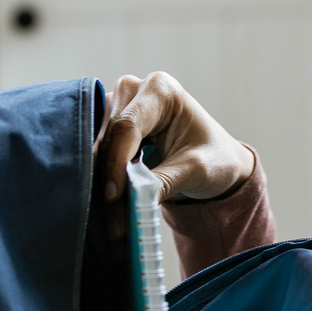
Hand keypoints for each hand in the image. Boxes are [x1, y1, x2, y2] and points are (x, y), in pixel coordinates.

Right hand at [97, 71, 257, 203]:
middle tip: (112, 219)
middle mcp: (134, 90)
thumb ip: (164, 181)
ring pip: (96, 146)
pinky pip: (97, 153)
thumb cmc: (213, 157)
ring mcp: (118, 105)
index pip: (127, 126)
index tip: (112, 197)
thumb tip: (133, 201)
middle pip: (106, 135)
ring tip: (112, 220)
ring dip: (100, 182)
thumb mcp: (196, 170)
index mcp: (161, 90)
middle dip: (107, 178)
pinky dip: (101, 180)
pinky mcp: (109, 124)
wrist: (215, 160)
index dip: (117, 163)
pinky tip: (108, 206)